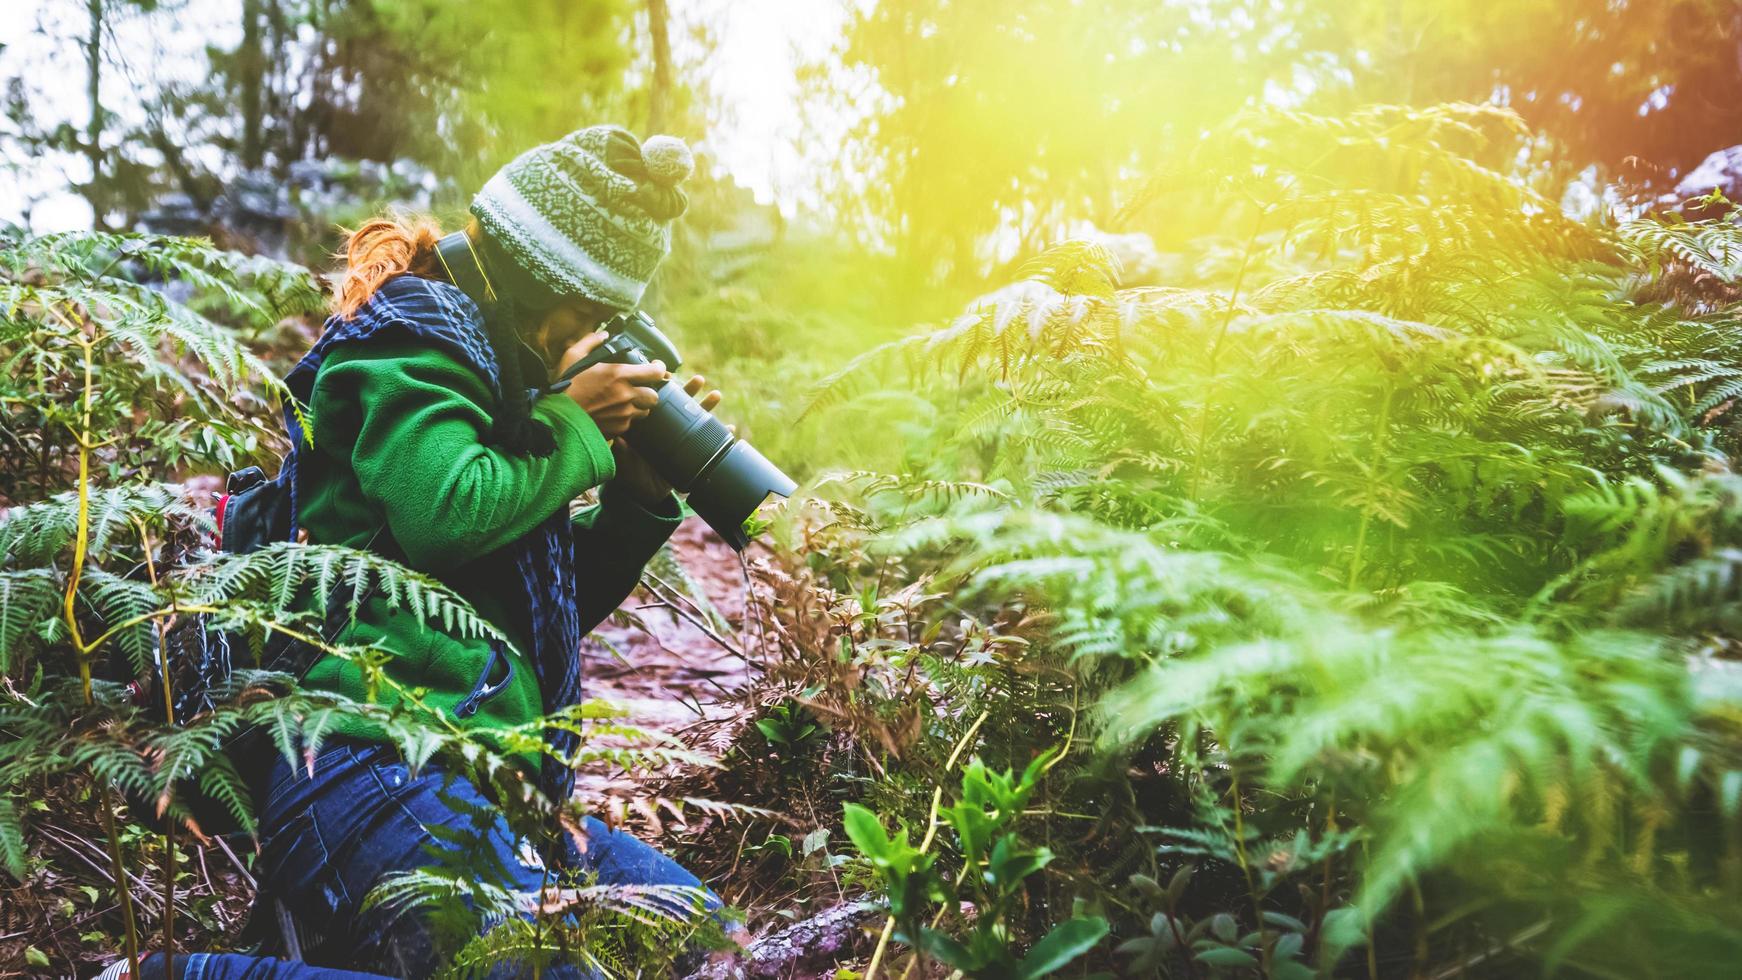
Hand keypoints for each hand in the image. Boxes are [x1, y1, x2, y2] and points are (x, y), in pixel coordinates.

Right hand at [560, 331, 666, 438]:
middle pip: (654, 396)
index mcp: (618, 375)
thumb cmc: (563, 387)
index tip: (656, 366)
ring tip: (626, 401)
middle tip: (639, 387)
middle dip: (649, 391)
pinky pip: (630, 424)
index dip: (659, 368)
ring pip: (645, 411)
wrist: (555, 418)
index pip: (655, 372)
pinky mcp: (618, 429)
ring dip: (639, 405)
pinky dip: (626, 418)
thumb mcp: (572, 356)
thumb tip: (603, 335)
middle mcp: (625, 395)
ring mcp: (623, 414)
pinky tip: (613, 412)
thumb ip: (590, 342)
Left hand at [607, 375, 724, 501]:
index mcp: (649, 425)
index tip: (668, 376)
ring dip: (707, 406)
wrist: (645, 496)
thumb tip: (619, 438)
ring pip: (696, 418)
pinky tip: (730, 428)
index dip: (662, 386)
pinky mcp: (692, 453)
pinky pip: (709, 442)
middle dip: (690, 390)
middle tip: (698, 380)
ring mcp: (681, 439)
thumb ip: (622, 451)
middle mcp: (667, 428)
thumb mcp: (624, 462)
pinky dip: (721, 434)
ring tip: (716, 395)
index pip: (656, 400)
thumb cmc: (631, 476)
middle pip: (679, 404)